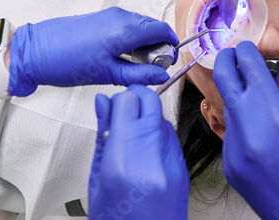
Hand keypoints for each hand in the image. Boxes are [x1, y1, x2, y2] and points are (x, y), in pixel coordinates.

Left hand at [5, 7, 178, 96]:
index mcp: (125, 28)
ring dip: (143, 44)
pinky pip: (125, 26)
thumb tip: (160, 76)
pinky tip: (118, 57)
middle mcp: (120, 16)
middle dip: (157, 47)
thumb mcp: (107, 74)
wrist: (35, 51)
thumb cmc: (64, 61)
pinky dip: (129, 40)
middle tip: (149, 68)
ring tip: (131, 65)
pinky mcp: (100, 18)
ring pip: (138, 27)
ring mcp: (109, 15)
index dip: (170, 46)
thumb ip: (138, 74)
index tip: (167, 62)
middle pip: (152, 27)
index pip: (162, 29)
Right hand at [89, 85, 188, 219]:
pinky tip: (145, 152)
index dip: (118, 100)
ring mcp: (171, 163)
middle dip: (137, 99)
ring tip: (132, 138)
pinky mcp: (182, 169)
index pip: (127, 102)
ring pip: (162, 118)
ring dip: (148, 118)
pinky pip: (171, 138)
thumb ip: (102, 136)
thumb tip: (103, 104)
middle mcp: (151, 157)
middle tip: (124, 109)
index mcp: (123, 160)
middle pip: (150, 102)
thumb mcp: (97, 179)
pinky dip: (158, 136)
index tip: (112, 106)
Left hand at [213, 42, 278, 219]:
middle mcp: (248, 129)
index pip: (247, 65)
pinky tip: (259, 139)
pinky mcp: (229, 165)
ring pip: (227, 109)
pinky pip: (230, 135)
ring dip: (239, 102)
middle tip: (232, 57)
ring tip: (258, 109)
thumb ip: (276, 97)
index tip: (245, 48)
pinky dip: (242, 130)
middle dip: (226, 62)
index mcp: (272, 113)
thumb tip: (259, 82)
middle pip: (222, 78)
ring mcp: (234, 148)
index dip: (245, 51)